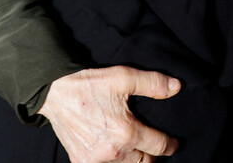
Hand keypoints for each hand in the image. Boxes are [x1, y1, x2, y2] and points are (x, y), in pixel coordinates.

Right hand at [39, 67, 180, 161]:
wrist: (56, 93)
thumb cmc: (90, 84)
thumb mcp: (124, 77)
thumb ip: (153, 83)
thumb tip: (176, 87)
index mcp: (127, 131)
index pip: (159, 146)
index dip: (170, 145)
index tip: (174, 144)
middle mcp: (113, 151)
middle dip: (152, 155)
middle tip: (153, 145)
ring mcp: (96, 160)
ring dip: (133, 160)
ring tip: (135, 147)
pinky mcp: (82, 162)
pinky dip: (114, 162)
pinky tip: (115, 151)